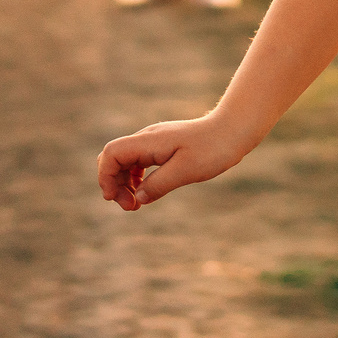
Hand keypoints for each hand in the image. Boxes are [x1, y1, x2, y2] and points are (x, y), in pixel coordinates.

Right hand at [97, 114, 254, 210]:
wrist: (232, 130)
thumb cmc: (212, 149)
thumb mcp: (186, 171)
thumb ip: (158, 185)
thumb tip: (138, 198)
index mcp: (149, 141)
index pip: (111, 153)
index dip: (105, 176)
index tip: (113, 198)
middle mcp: (147, 138)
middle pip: (113, 158)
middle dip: (113, 183)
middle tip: (130, 207)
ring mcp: (153, 142)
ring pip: (125, 162)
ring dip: (124, 183)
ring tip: (136, 204)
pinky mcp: (162, 147)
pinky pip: (138, 163)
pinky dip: (136, 179)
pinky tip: (146, 192)